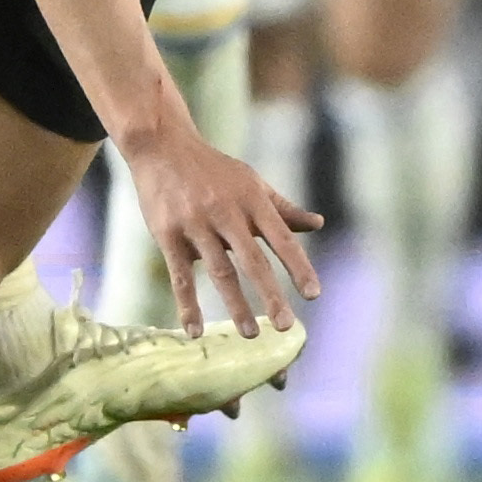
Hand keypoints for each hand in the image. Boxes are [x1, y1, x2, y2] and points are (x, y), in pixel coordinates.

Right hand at [123, 117, 322, 335]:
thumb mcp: (252, 183)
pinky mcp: (167, 235)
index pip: (282, 238)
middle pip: (253, 260)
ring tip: (250, 334)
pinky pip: (179, 275)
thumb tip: (319, 223)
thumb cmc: (215, 170)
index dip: (298, 267)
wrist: (163, 147)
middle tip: (286, 326)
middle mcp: (226, 212)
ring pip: (220, 271)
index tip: (313, 295)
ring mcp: (196, 224)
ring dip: (235, 305)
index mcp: (252, 200)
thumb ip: (283, 208)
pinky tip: (195, 332)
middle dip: (270, 294)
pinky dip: (187, 305)